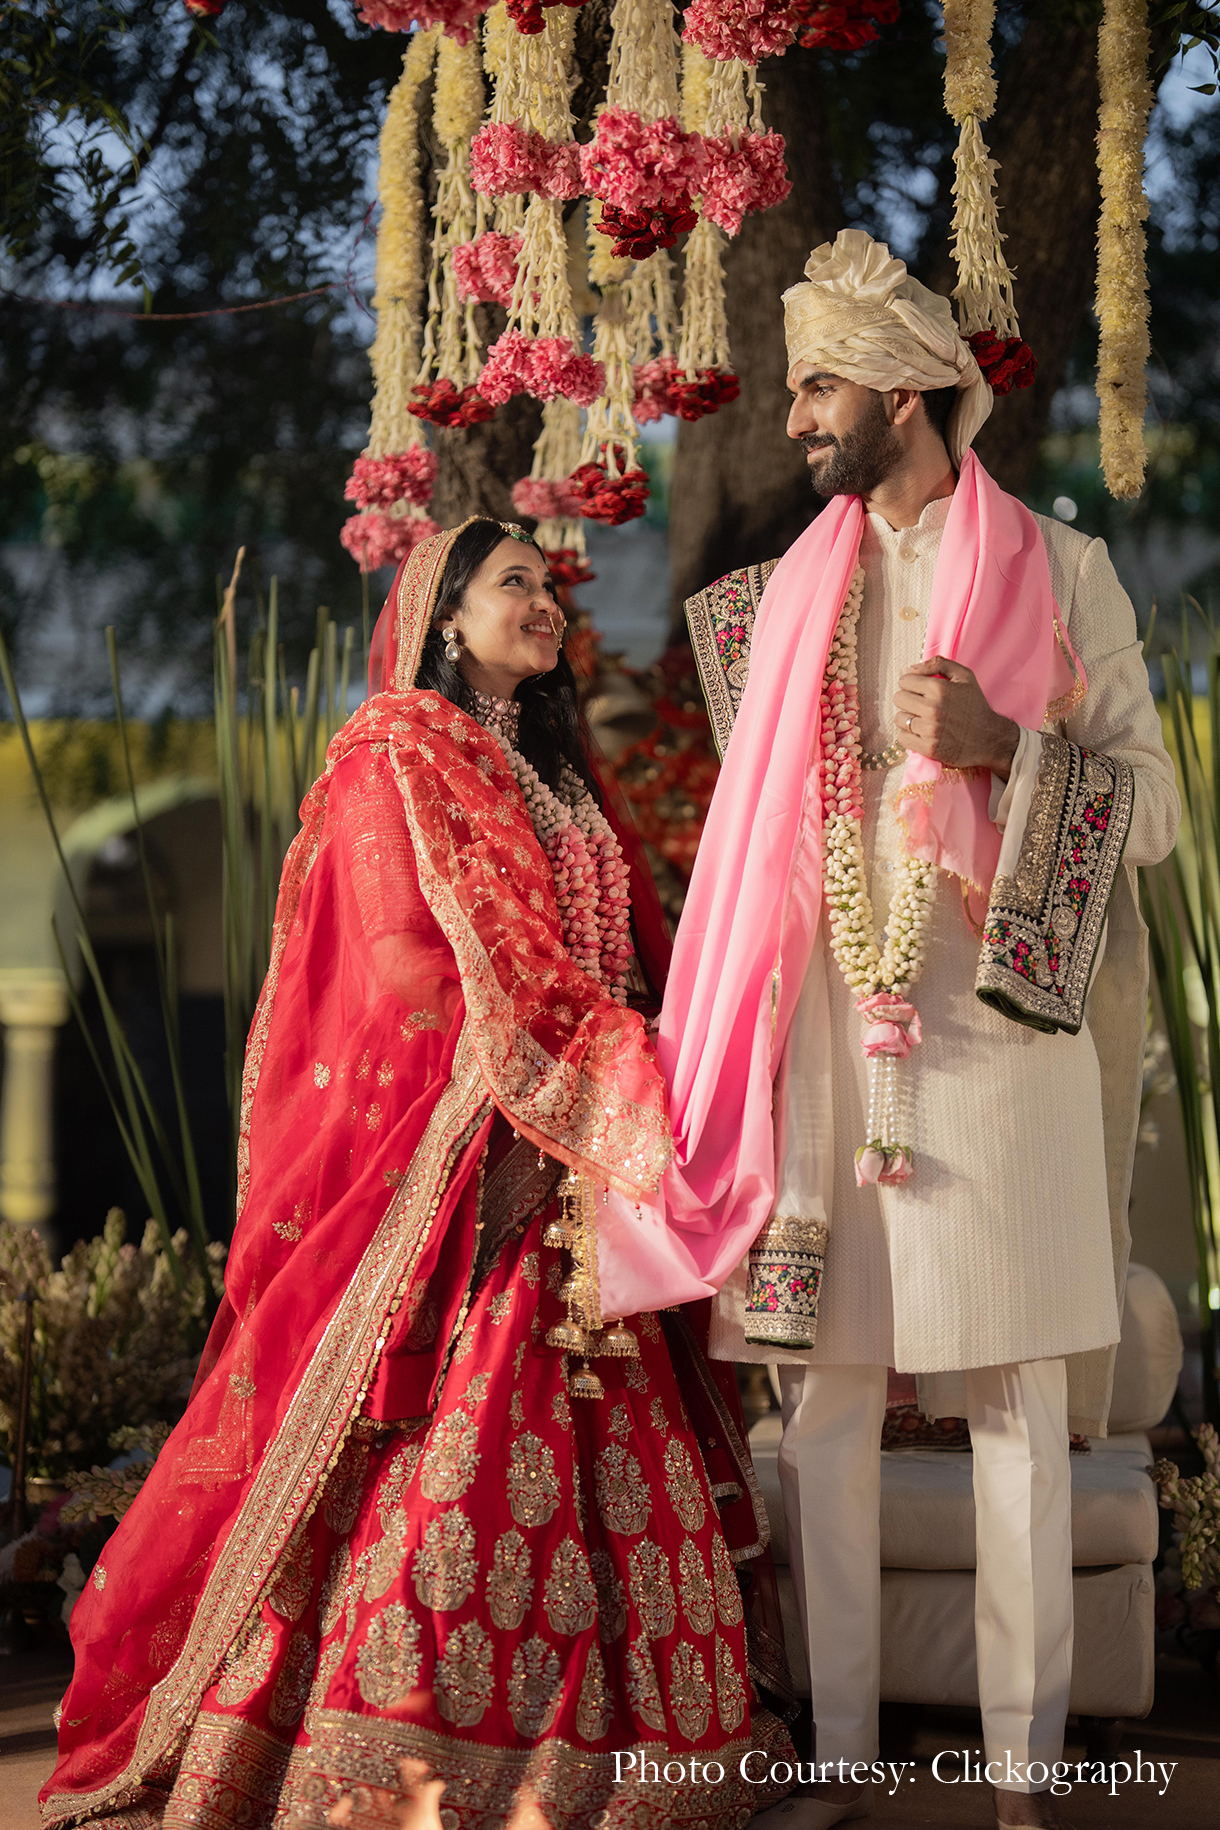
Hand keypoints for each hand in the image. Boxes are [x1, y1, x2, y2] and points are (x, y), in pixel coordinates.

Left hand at [893, 656, 1018, 779]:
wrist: (989, 739)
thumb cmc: (975, 706)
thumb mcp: (965, 676)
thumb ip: (938, 664)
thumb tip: (910, 668)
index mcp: (939, 688)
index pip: (905, 681)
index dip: (911, 684)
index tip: (919, 690)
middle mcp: (933, 708)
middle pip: (898, 698)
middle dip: (907, 699)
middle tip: (919, 705)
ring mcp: (930, 729)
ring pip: (899, 719)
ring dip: (907, 719)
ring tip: (922, 720)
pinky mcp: (928, 748)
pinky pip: (902, 738)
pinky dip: (909, 736)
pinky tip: (921, 733)